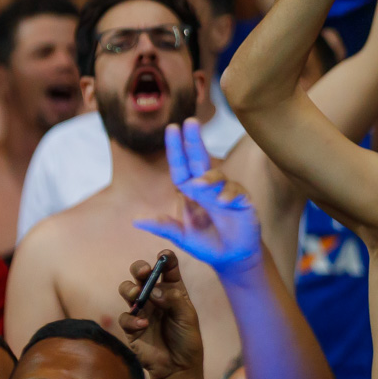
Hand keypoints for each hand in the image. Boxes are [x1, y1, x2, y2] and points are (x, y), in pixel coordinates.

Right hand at [117, 250, 203, 378]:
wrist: (178, 368)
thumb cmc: (187, 339)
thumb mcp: (187, 317)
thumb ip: (173, 300)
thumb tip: (154, 290)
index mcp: (172, 290)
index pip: (166, 268)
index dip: (164, 258)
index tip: (163, 255)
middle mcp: (154, 296)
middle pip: (140, 274)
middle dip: (139, 268)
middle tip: (143, 272)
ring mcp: (141, 310)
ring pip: (127, 290)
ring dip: (130, 289)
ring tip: (137, 295)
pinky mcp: (132, 327)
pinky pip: (125, 317)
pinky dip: (133, 320)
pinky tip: (144, 326)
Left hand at [135, 120, 261, 274]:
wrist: (233, 257)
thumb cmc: (207, 243)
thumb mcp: (181, 236)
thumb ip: (162, 226)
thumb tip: (135, 221)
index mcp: (191, 191)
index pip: (181, 166)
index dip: (176, 149)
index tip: (172, 128)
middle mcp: (207, 187)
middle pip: (199, 159)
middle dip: (194, 140)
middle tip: (190, 122)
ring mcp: (225, 191)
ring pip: (217, 175)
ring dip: (209, 178)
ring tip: (200, 186)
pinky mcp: (242, 199)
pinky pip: (235, 190)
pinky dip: (229, 194)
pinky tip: (224, 201)